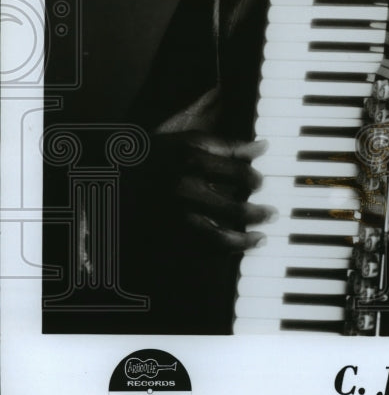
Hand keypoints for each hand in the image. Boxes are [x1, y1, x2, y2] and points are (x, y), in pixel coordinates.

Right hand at [147, 131, 272, 251]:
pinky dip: (223, 251)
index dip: (256, 180)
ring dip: (246, 240)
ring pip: (220, 237)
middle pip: (235, 208)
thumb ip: (228, 146)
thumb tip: (263, 147)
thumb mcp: (189, 142)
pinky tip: (237, 247)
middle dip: (259, 213)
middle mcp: (184, 189)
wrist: (109, 179)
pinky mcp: (165, 237)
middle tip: (273, 214)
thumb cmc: (156, 157)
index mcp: (191, 160)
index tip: (260, 184)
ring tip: (262, 237)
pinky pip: (201, 250)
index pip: (240, 174)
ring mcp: (174, 217)